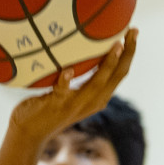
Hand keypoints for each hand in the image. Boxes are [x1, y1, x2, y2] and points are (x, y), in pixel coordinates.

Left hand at [9, 29, 136, 145]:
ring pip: (96, 84)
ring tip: (115, 46)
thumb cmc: (50, 108)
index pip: (120, 73)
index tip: (133, 32)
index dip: (129, 53)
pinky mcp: (56, 105)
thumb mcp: (74, 95)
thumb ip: (85, 82)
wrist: (30, 133)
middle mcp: (91, 102)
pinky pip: (62, 91)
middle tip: (132, 31)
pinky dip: (65, 81)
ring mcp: (74, 104)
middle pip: (116, 76)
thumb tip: (88, 53)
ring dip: (107, 65)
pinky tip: (68, 70)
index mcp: (98, 97)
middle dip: (127, 53)